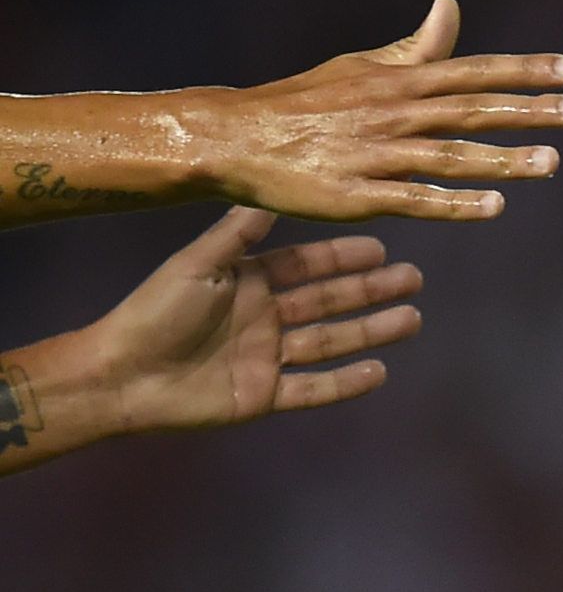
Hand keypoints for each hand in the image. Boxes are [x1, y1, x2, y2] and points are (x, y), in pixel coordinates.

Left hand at [97, 208, 422, 432]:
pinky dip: (346, 384)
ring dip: (372, 331)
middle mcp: (265, 317)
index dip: (344, 257)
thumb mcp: (196, 264)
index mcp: (249, 282)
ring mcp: (267, 358)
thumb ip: (237, 233)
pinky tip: (379, 372)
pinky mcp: (263, 397)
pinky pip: (313, 389)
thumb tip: (272, 194)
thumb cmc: (152, 313)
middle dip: (372, 290)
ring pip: (332, 341)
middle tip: (414, 279)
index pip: (307, 266)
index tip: (382, 247)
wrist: (119, 377)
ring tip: (412, 320)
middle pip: (330, 301)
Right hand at [191, 0, 562, 220]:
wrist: (235, 138)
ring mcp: (374, 154)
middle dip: (527, 110)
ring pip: (449, 156)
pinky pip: (413, 199)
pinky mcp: (355, 195)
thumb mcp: (362, 68)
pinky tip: (493, 206)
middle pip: (471, 110)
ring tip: (552, 162)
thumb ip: (415, 48)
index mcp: (397, 82)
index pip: (473, 71)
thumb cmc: (305, 102)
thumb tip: (450, 8)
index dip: (523, 70)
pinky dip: (453, 203)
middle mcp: (392, 113)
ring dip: (503, 160)